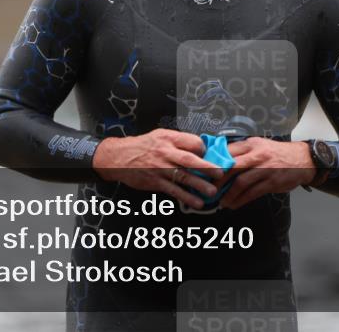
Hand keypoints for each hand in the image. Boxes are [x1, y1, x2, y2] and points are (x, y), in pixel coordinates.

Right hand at [92, 129, 222, 209]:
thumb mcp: (160, 136)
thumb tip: (200, 148)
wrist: (118, 157)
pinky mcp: (155, 182)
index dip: (203, 149)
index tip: (209, 155)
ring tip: (212, 192)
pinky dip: (186, 197)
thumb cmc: (142, 146)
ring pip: (183, 176)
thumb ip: (178, 141)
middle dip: (207, 167)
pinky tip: (197, 202)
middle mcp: (165, 152)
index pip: (191, 142)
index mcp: (168, 138)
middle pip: (189, 159)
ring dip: (199, 185)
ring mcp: (160, 168)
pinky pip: (173, 190)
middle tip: (220, 173)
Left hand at [215, 138, 315, 209]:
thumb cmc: (277, 154)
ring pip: (240, 183)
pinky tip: (234, 205)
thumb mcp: (260, 146)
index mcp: (251, 144)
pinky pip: (252, 193)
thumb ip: (243, 152)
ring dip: (228, 194)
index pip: (227, 151)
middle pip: (231, 166)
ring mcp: (265, 169)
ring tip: (221, 201)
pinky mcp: (272, 182)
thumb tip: (220, 161)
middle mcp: (257, 155)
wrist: (304, 159)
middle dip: (217, 180)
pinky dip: (241, 200)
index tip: (204, 172)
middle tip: (208, 189)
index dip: (214, 162)